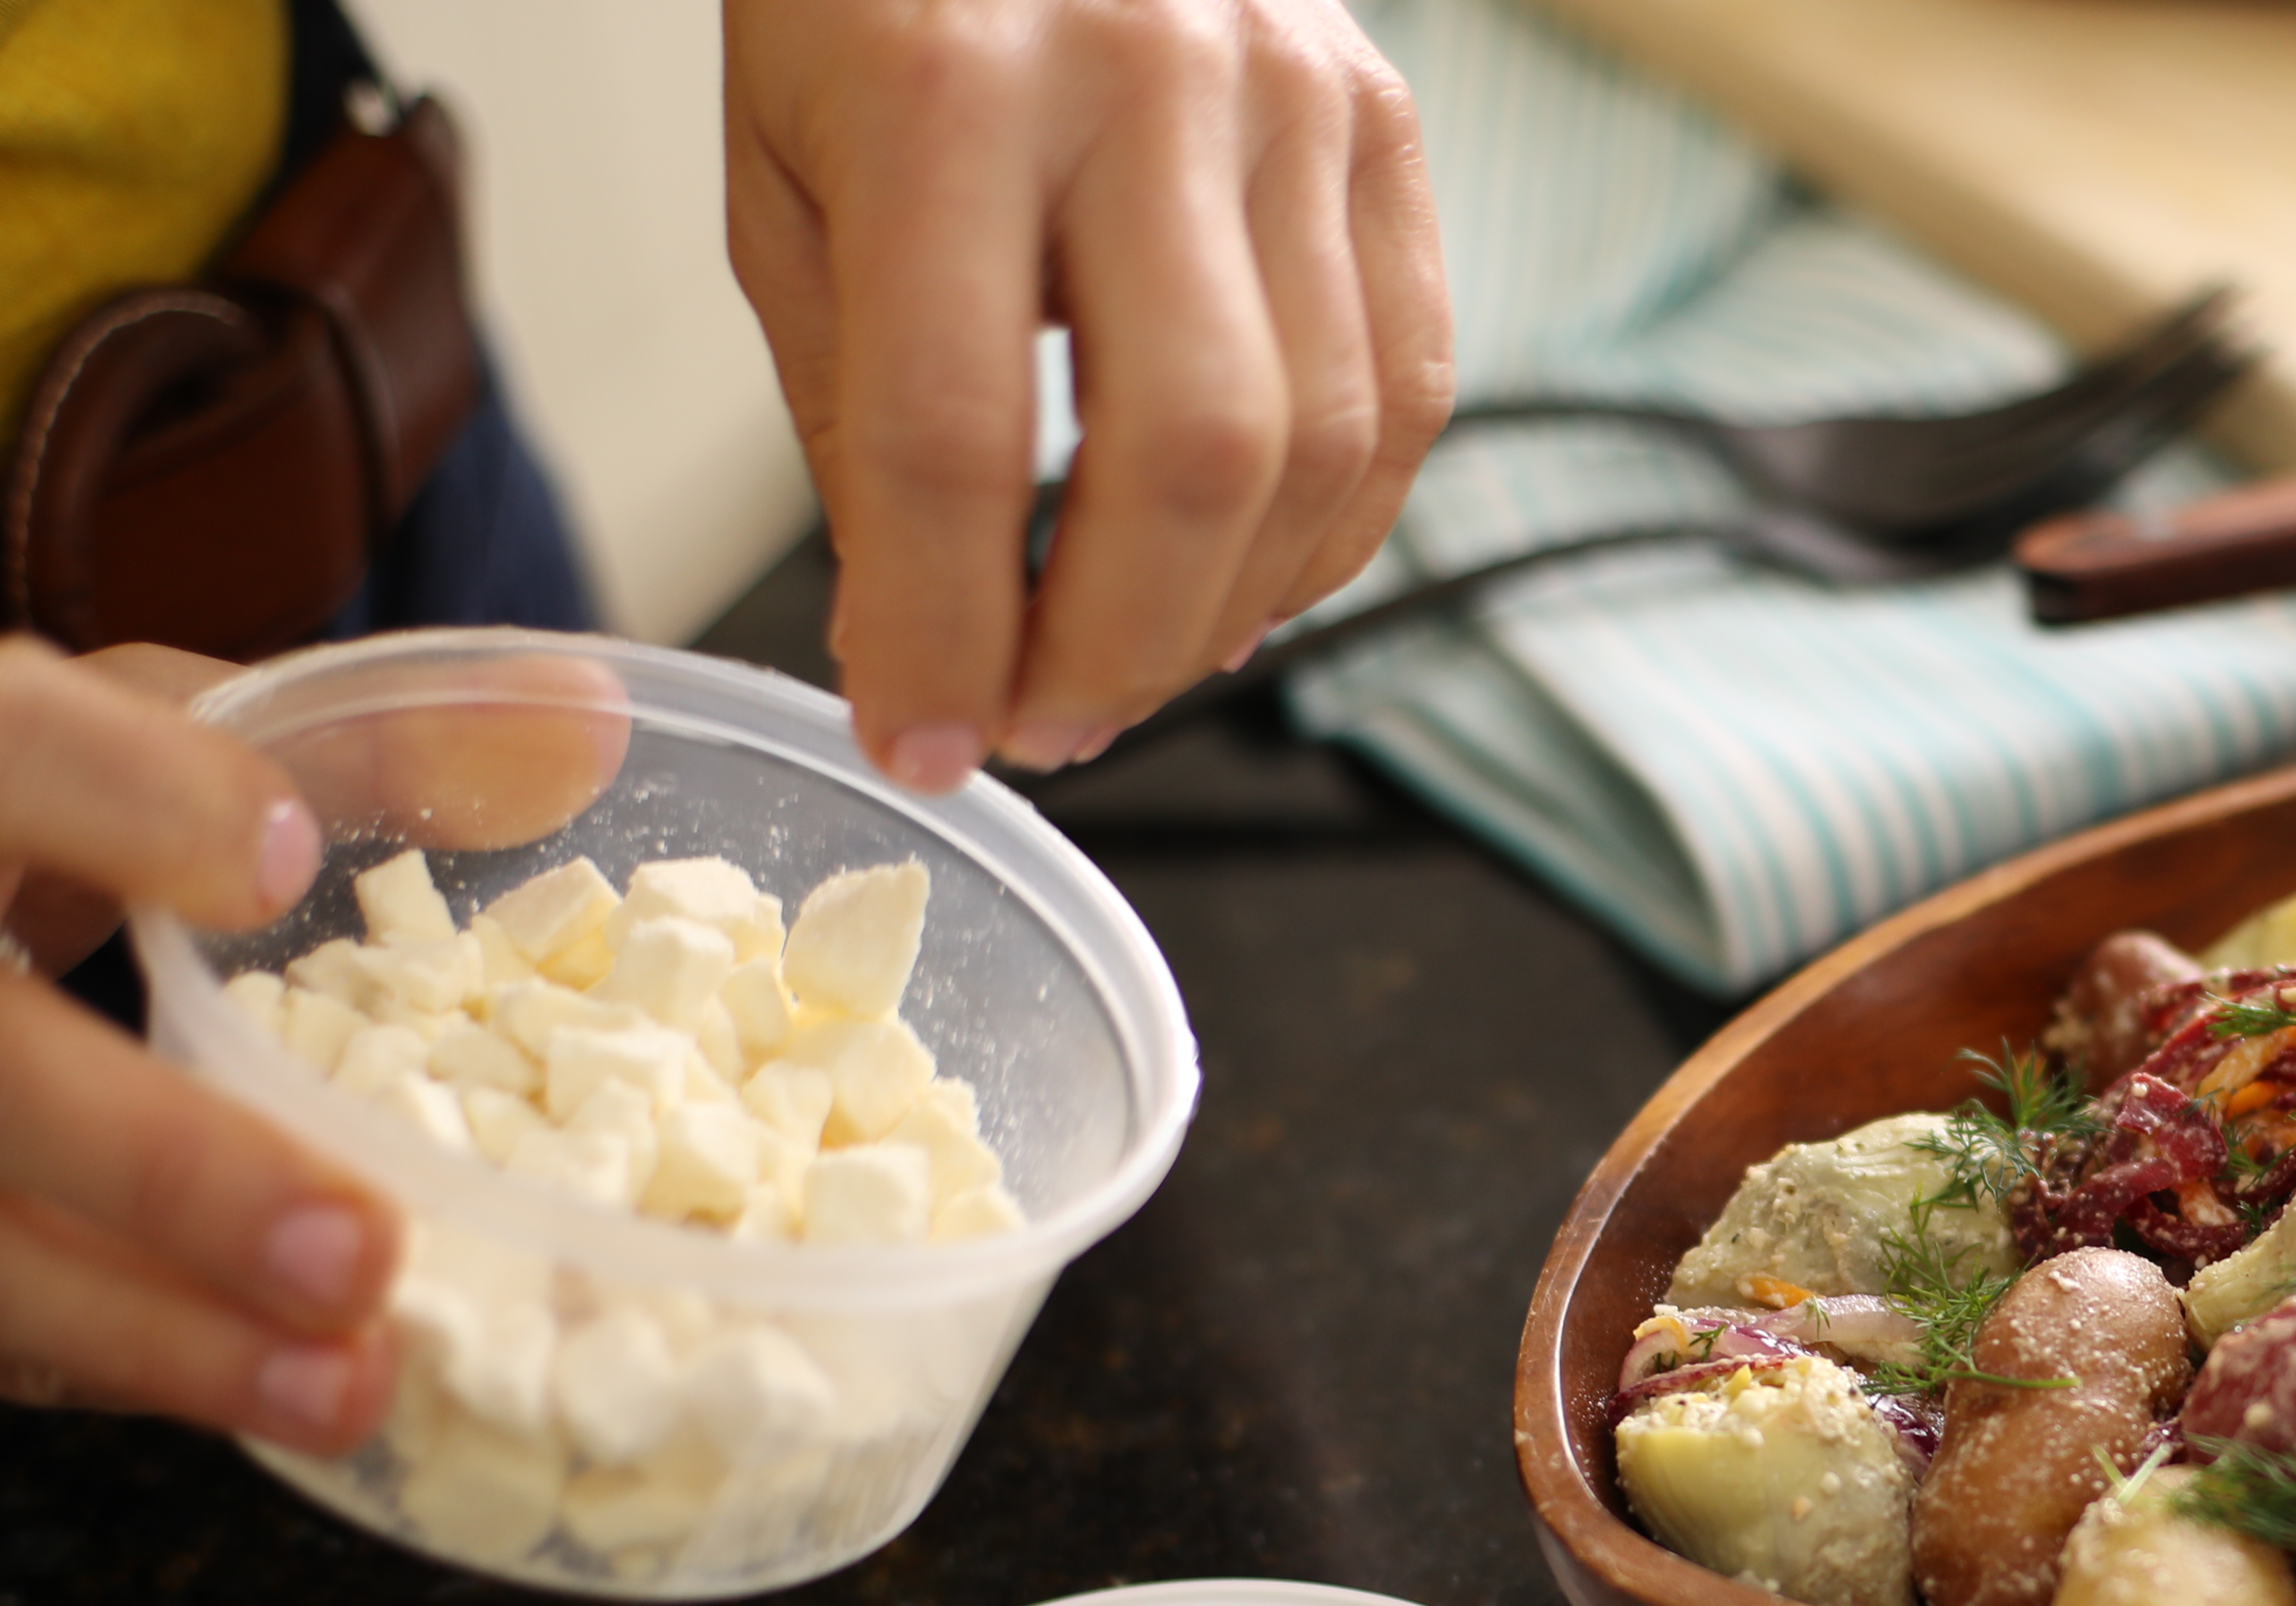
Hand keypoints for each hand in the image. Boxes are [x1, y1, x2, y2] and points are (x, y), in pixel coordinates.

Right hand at [0, 641, 400, 1451]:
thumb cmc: (43, 808)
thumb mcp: (166, 736)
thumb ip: (364, 746)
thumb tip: (597, 723)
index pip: (8, 747)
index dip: (123, 803)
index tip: (271, 862)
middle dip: (172, 1170)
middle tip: (360, 1252)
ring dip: (164, 1333)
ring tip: (351, 1386)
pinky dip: (135, 1368)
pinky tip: (280, 1404)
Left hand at [721, 0, 1454, 787]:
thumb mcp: (787, 179)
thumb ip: (859, 409)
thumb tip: (926, 651)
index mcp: (943, 79)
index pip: (955, 434)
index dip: (937, 632)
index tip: (915, 742)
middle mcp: (1145, 68)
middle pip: (1184, 451)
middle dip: (1113, 646)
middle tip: (1042, 727)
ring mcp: (1296, 88)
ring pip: (1315, 440)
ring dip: (1227, 608)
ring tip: (1132, 665)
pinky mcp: (1385, 120)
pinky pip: (1403, 387)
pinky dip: (1330, 527)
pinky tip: (1242, 578)